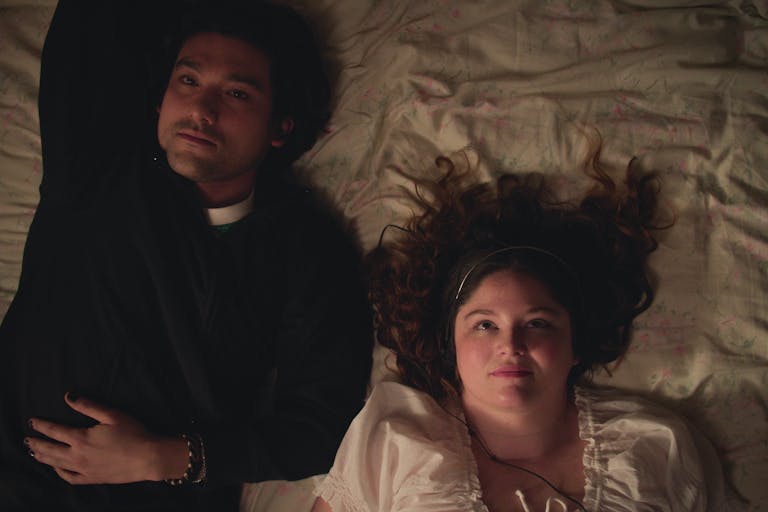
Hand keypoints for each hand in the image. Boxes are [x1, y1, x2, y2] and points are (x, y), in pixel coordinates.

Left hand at [25, 393, 187, 484]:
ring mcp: (83, 469)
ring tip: (34, 453)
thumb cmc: (133, 433)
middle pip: (50, 450)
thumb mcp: (112, 415)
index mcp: (81, 439)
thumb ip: (88, 406)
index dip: (42, 425)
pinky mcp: (92, 479)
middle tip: (26, 440)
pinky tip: (56, 468)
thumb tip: (69, 397)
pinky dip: (59, 473)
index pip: (55, 431)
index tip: (32, 422)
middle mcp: (78, 456)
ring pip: (56, 464)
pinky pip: (69, 478)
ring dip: (43, 457)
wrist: (148, 457)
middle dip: (36, 443)